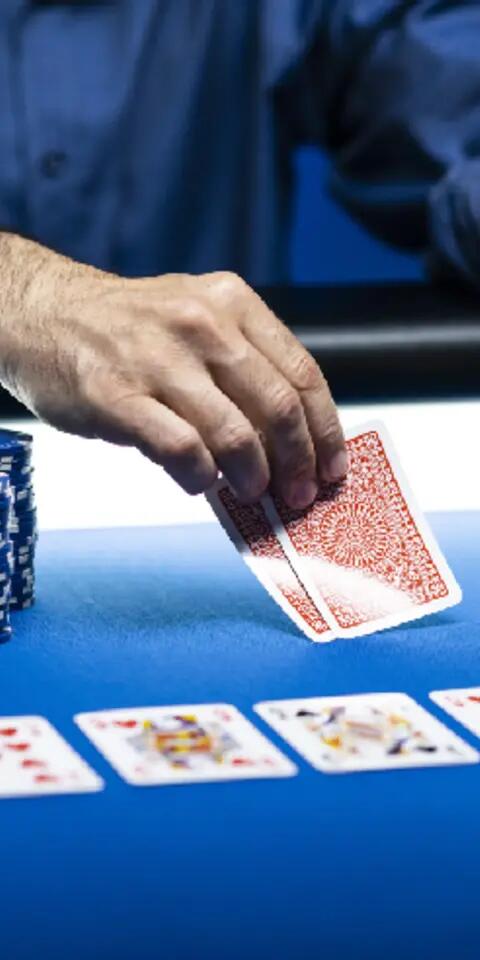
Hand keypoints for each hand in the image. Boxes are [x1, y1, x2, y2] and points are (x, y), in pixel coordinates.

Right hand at [0, 234, 346, 507]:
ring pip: (234, 435)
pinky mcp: (117, 395)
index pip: (302, 373)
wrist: (44, 313)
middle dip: (298, 464)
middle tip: (298, 494)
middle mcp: (201, 323)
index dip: (325, 431)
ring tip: (250, 492)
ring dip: (252, 478)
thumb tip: (287, 441)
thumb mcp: (196, 317)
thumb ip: (242, 366)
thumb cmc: (128, 328)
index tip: (333, 467)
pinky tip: (198, 481)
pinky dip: (199, 477)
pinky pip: (181, 451)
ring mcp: (158, 359)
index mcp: (231, 303)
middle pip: (278, 408)